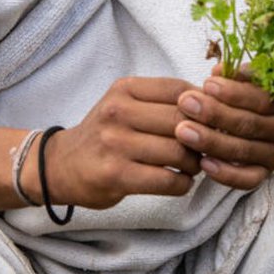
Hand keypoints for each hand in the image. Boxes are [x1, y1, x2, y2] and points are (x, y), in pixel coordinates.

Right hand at [35, 77, 201, 208]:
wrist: (61, 165)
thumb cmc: (104, 133)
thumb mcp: (124, 103)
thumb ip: (161, 100)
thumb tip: (212, 103)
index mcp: (125, 89)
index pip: (180, 90)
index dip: (204, 106)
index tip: (210, 121)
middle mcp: (118, 112)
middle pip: (182, 121)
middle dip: (203, 137)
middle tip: (207, 148)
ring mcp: (116, 144)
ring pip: (178, 151)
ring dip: (195, 163)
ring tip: (192, 166)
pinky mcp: (116, 175)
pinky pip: (167, 180)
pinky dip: (182, 184)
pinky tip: (179, 182)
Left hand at [173, 65, 273, 189]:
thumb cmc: (269, 89)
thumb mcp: (263, 76)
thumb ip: (240, 74)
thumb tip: (217, 73)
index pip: (266, 97)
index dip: (235, 92)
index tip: (208, 83)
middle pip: (252, 124)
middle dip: (215, 114)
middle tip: (186, 103)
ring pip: (245, 151)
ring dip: (212, 141)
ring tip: (183, 130)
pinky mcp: (269, 171)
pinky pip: (248, 179)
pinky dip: (225, 173)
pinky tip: (203, 163)